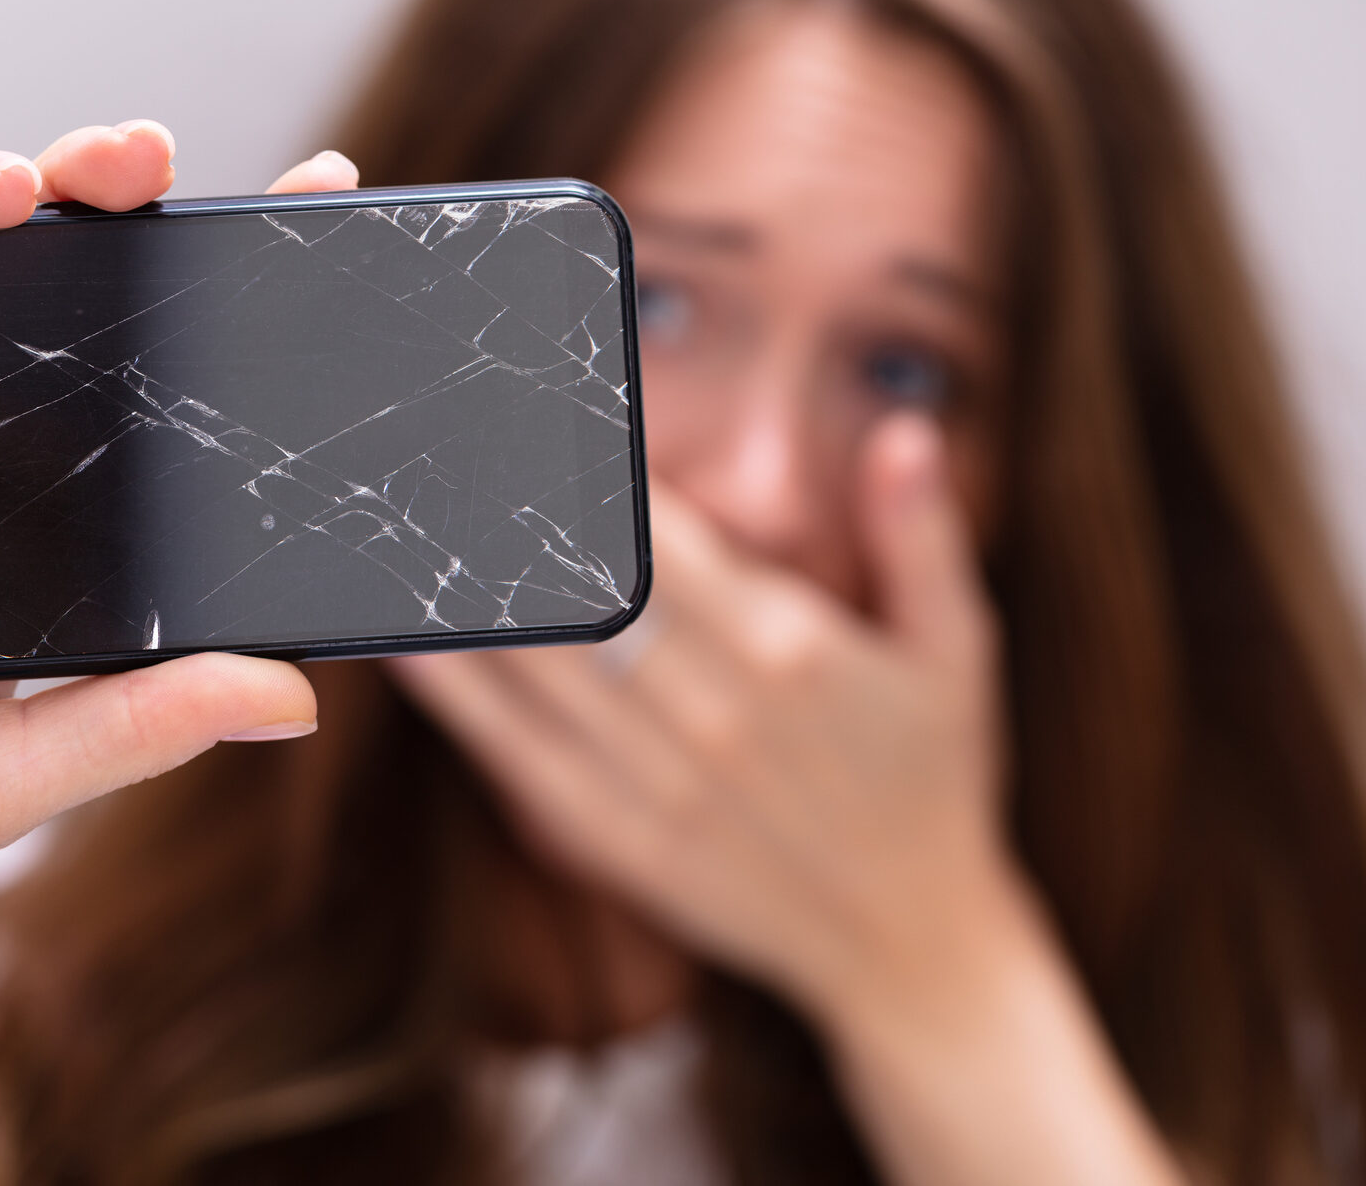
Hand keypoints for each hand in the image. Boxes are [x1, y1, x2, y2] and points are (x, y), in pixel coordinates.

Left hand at [393, 414, 1017, 1026]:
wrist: (915, 944)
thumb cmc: (938, 780)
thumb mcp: (959, 650)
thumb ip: (923, 537)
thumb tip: (904, 433)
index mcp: (788, 646)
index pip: (656, 536)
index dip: (583, 478)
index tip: (527, 422)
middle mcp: (713, 711)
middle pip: (579, 590)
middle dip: (506, 523)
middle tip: (435, 462)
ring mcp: (662, 785)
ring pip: (536, 666)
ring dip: (469, 595)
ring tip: (405, 532)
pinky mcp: (626, 847)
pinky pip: (522, 761)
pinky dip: (460, 700)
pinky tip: (409, 647)